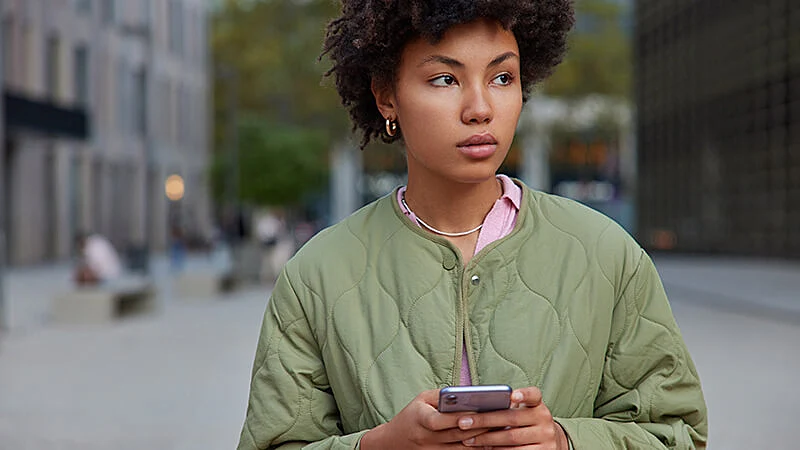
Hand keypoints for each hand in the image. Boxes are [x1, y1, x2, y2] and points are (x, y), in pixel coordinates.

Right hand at [360, 389, 490, 449]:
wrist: (393, 442)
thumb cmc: (412, 415)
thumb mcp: (422, 399)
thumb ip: (443, 395)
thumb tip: (469, 393)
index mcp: (421, 419)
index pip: (442, 420)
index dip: (462, 417)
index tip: (482, 410)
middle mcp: (427, 439)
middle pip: (458, 435)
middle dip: (481, 427)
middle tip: (502, 419)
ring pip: (463, 449)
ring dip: (483, 441)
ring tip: (502, 432)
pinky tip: (490, 444)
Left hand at [456, 387, 568, 448]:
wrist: (549, 442)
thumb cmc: (525, 423)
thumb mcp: (521, 412)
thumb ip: (506, 407)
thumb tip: (475, 406)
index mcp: (537, 405)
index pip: (533, 395)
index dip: (523, 394)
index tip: (512, 396)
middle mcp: (544, 419)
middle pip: (512, 418)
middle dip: (485, 420)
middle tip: (463, 422)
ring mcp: (546, 438)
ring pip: (511, 438)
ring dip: (487, 440)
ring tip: (468, 439)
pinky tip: (484, 449)